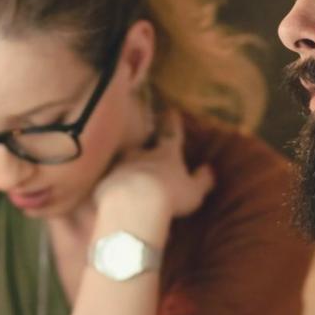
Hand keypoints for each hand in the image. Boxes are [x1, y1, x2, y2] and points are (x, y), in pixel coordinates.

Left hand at [91, 109, 213, 226]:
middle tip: (141, 151)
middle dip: (141, 149)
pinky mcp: (105, 183)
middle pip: (140, 148)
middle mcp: (142, 156)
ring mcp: (121, 168)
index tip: (171, 111)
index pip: (171, 135)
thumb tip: (208, 170)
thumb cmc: (170, 195)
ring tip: (127, 178)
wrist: (134, 203)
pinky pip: (109, 184)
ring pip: (122, 164)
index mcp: (166, 155)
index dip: (172, 123)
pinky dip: (112, 188)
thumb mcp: (193, 191)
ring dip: (126, 169)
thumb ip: (202, 180)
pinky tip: (114, 197)